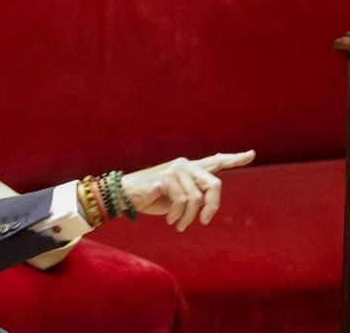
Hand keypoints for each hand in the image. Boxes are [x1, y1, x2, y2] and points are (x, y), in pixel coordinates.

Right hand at [121, 150, 254, 230]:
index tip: (252, 154)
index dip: (235, 159)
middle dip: (213, 206)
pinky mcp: (166, 177)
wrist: (127, 196)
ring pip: (196, 199)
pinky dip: (177, 215)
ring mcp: (176, 170)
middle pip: (214, 185)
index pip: (215, 161)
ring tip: (180, 225)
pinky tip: (171, 220)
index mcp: (190, 169)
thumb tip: (209, 204)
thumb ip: (194, 195)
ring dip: (188, 217)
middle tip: (206, 221)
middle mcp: (185, 165)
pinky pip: (182, 201)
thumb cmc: (153, 198)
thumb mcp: (178, 198)